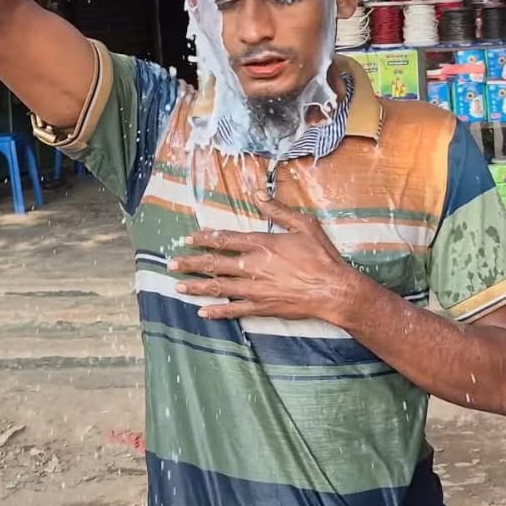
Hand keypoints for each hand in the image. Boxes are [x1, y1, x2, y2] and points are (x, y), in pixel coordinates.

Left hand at [170, 193, 366, 321]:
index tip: (190, 238)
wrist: (333, 290)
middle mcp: (253, 266)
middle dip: (191, 263)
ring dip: (196, 286)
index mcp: (262, 244)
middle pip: (215, 264)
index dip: (205, 238)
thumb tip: (257, 192)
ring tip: (178, 286)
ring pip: (218, 287)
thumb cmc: (321, 256)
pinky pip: (234, 311)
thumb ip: (277, 210)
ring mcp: (255, 289)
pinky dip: (217, 313)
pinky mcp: (262, 307)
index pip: (226, 239)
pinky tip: (203, 312)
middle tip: (172, 263)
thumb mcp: (303, 224)